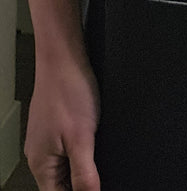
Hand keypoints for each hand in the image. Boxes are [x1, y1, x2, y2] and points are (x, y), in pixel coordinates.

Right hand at [24, 49, 100, 189]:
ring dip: (81, 169)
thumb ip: (84, 174)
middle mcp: (40, 155)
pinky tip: (93, 144)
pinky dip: (80, 153)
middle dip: (81, 184)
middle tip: (100, 173)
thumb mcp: (82, 138)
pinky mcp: (55, 125)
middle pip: (60, 185)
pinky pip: (66, 149)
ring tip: (98, 160)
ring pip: (64, 168)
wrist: (63, 55)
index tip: (95, 188)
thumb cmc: (68, 90)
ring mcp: (46, 139)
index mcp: (41, 165)